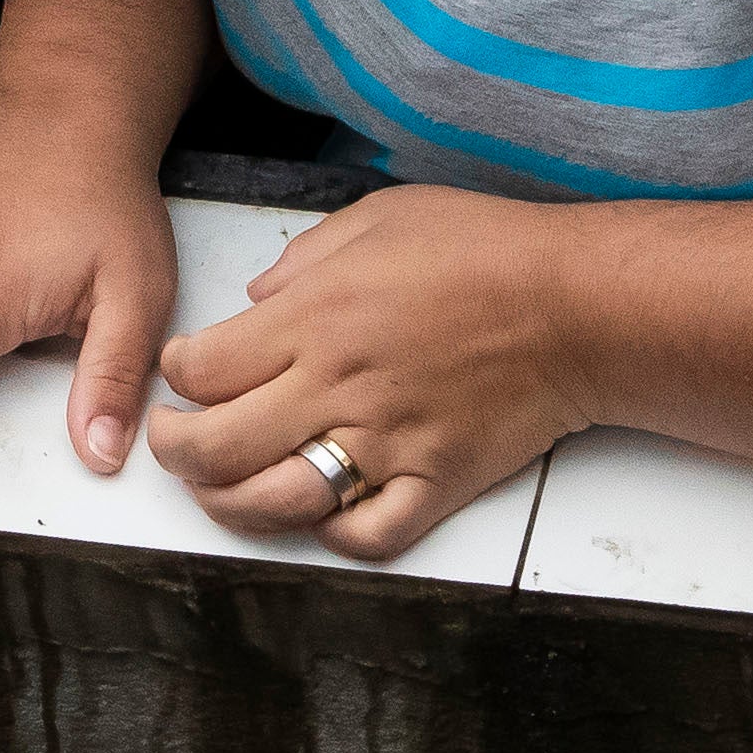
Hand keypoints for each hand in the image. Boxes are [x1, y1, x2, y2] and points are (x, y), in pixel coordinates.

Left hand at [146, 181, 592, 560]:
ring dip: (229, 504)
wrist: (578, 305)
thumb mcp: (380, 216)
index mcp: (317, 318)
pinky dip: (331, 535)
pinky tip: (319, 511)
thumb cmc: (487, 249)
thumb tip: (259, 296)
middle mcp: (340, 388)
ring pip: (274, 504)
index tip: (183, 371)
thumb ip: (305, 257)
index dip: (176, 374)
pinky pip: (365, 536)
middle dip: (175, 451)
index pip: (202, 368)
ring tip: (220, 489)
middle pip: (216, 448)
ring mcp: (386, 444)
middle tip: (173, 442)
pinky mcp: (434, 483)